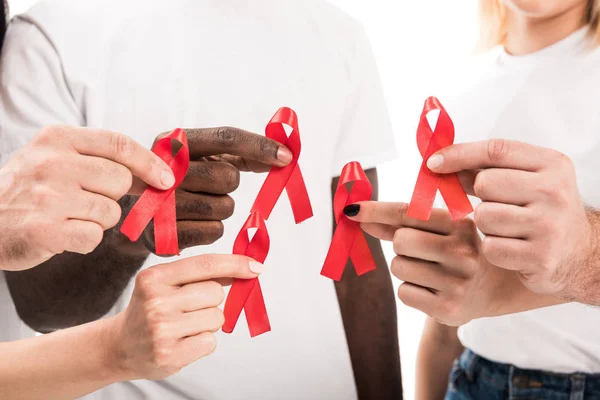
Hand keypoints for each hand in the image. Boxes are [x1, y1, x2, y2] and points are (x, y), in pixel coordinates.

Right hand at [0, 126, 174, 270]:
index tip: (166, 179)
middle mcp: (51, 163)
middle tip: (85, 200)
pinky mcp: (45, 230)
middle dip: (113, 196)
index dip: (149, 163)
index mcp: (57, 138)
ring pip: (110, 212)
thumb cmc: (28, 190)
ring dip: (97, 220)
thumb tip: (156, 171)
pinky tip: (62, 234)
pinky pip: (93, 237)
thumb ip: (99, 158)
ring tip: (68, 217)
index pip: (119, 144)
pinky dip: (84, 240)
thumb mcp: (55, 158)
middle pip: (120, 181)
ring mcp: (47, 197)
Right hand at [107, 254, 262, 380]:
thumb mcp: (164, 284)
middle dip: (211, 301)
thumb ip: (200, 275)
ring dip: (207, 323)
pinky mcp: (169, 355)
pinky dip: (203, 342)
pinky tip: (182, 341)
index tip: (256, 267)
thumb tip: (245, 267)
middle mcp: (155, 301)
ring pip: (217, 318)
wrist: (119, 347)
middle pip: (216, 293)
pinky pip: (210, 341)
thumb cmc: (150, 311)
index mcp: (154, 277)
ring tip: (183, 327)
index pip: (205, 265)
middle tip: (188, 309)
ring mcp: (161, 330)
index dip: (235, 264)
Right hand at [137, 127, 291, 254]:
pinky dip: (212, 229)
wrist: (139, 216)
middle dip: (229, 183)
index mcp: (174, 142)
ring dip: (221, 208)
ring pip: (224, 207)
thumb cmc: (183, 181)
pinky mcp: (163, 234)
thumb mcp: (204, 158)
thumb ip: (242, 155)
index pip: (226, 137)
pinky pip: (215, 232)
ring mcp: (160, 202)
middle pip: (228, 176)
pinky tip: (193, 223)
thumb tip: (283, 156)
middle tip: (211, 186)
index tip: (287, 157)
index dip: (259, 146)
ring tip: (198, 205)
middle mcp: (163, 168)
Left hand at [345, 201, 509, 325]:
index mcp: (461, 224)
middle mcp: (463, 252)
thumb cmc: (458, 250)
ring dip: (404, 268)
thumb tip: (360, 216)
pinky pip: (404, 293)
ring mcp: (457, 282)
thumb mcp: (441, 229)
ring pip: (398, 267)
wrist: (494, 287)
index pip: (408, 213)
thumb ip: (401, 223)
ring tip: (429, 270)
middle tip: (419, 251)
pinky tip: (431, 289)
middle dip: (400, 245)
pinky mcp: (448, 309)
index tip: (352, 210)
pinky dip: (410, 290)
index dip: (376, 211)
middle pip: (400, 241)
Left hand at [427, 139, 594, 298]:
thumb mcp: (526, 181)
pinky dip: (494, 249)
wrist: (579, 255)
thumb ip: (486, 170)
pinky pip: (490, 247)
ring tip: (507, 229)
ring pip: (484, 216)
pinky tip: (511, 248)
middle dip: (481, 197)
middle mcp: (554, 192)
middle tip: (498, 206)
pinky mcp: (540, 257)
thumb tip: (440, 163)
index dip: (459, 154)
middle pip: (485, 184)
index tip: (433, 162)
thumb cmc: (543, 212)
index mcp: (552, 165)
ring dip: (486, 225)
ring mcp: (549, 225)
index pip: (496, 150)